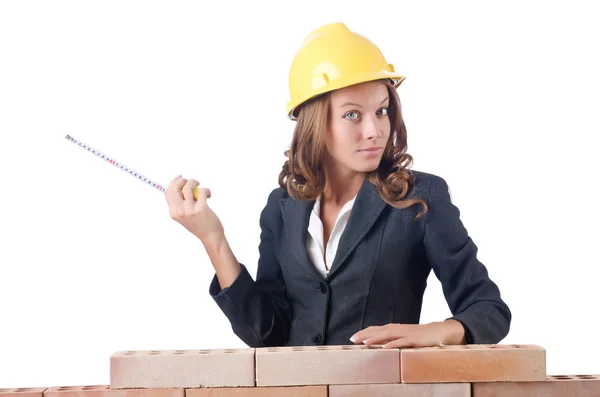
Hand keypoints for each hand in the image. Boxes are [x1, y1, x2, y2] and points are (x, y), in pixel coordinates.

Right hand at [165, 175, 223, 243]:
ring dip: (195, 182)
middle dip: (182, 180)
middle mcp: (179, 211)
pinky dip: (206, 190)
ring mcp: (190, 210)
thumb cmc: (199, 224)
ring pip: (188, 186)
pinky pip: (202, 191)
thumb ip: (180, 203)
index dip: (174, 182)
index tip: (180, 178)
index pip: (168, 192)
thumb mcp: (183, 216)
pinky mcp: (201, 208)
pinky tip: (209, 195)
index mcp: (173, 212)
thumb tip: (180, 185)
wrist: (210, 236)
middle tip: (191, 182)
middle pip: (174, 187)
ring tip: (200, 187)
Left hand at [350, 320, 465, 348]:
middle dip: (364, 335)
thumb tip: (376, 344)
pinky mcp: (413, 339)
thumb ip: (390, 339)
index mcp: (393, 328)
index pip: (374, 329)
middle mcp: (397, 329)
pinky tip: (385, 347)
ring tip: (364, 343)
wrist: (435, 331)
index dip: (363, 332)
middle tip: (353, 340)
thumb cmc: (416, 335)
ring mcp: (404, 333)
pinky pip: (401, 342)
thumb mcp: (401, 336)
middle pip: (377, 331)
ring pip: (387, 335)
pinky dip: (393, 344)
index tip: (352, 338)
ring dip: (375, 338)